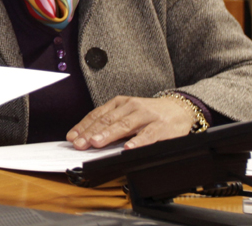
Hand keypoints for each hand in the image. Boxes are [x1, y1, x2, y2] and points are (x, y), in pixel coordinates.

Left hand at [67, 95, 195, 149]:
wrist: (179, 108)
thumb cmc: (149, 113)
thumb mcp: (127, 113)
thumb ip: (111, 123)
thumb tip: (88, 138)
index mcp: (120, 103)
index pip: (97, 115)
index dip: (83, 126)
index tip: (71, 137)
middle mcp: (131, 107)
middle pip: (107, 120)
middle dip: (91, 133)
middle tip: (79, 143)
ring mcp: (146, 116)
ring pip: (124, 126)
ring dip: (108, 135)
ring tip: (96, 143)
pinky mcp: (161, 126)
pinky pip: (148, 135)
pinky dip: (137, 142)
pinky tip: (128, 148)